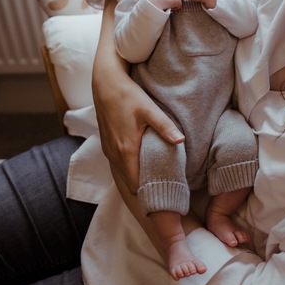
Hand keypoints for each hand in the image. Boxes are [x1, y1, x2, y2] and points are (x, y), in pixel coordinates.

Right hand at [92, 0, 184, 192]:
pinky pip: (120, 168)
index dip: (151, 195)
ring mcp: (109, 151)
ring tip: (158, 185)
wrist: (104, 83)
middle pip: (130, 185)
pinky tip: (144, 169)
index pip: (137, 185)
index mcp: (126, 150)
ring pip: (124, 177)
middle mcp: (115, 155)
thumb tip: (180, 141)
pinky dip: (131, 173)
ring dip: (138, 183)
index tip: (167, 200)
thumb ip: (164, 126)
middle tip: (166, 196)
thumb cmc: (127, 95)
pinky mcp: (108, 146)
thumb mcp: (148, 109)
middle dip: (146, 192)